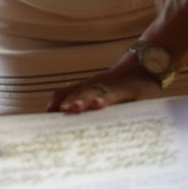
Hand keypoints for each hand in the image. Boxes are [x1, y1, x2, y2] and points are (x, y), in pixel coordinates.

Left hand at [46, 56, 162, 112]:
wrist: (145, 67)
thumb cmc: (121, 86)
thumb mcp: (101, 95)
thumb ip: (86, 104)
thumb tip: (67, 122)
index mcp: (85, 89)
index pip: (63, 95)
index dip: (53, 105)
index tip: (42, 119)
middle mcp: (93, 85)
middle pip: (74, 94)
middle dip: (64, 105)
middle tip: (53, 116)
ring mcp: (108, 86)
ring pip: (91, 92)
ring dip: (81, 100)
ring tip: (73, 109)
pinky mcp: (124, 88)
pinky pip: (113, 94)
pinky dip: (105, 98)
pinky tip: (99, 104)